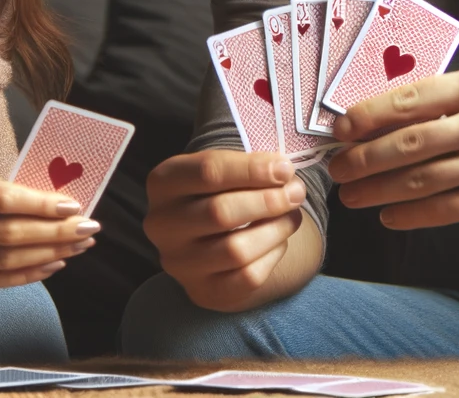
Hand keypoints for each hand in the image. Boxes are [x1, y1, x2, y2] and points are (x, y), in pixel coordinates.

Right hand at [0, 160, 98, 287]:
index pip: (0, 199)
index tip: (75, 205)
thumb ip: (1, 186)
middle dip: (55, 232)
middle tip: (89, 228)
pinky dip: (28, 273)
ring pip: (4, 260)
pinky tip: (55, 263)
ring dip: (49, 254)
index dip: (40, 205)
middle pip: (6, 234)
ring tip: (79, 244)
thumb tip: (56, 203)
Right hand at [143, 150, 307, 311]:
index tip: (285, 169)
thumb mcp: (223, 169)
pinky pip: (246, 277)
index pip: (208, 172)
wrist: (207, 237)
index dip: (252, 169)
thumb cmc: (219, 192)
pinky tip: (279, 240)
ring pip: (235, 250)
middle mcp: (161, 225)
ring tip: (293, 215)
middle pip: (220, 213)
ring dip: (275, 229)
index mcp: (163, 183)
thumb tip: (285, 174)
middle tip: (297, 192)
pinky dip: (272, 256)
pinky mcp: (202, 291)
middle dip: (268, 201)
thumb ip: (249, 167)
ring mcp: (179, 263)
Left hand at [328, 68, 458, 229]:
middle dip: (363, 159)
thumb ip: (441, 101)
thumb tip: (375, 117)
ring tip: (352, 196)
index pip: (407, 100)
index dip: (366, 117)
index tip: (339, 130)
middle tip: (337, 169)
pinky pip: (441, 210)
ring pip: (418, 180)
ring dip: (377, 190)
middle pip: (407, 143)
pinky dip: (408, 215)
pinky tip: (388, 215)